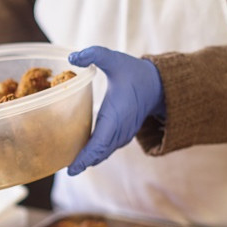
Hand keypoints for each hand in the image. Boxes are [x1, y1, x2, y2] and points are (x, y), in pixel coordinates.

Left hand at [67, 46, 164, 175]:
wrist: (158, 84)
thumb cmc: (134, 72)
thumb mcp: (114, 60)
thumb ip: (94, 55)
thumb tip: (71, 56)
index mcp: (116, 114)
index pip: (100, 142)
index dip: (86, 156)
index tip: (73, 168)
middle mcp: (121, 128)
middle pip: (100, 152)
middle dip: (85, 162)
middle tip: (68, 171)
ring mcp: (123, 133)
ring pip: (105, 152)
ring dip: (90, 159)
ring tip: (72, 166)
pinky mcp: (124, 133)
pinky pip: (109, 148)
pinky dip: (97, 154)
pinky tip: (84, 155)